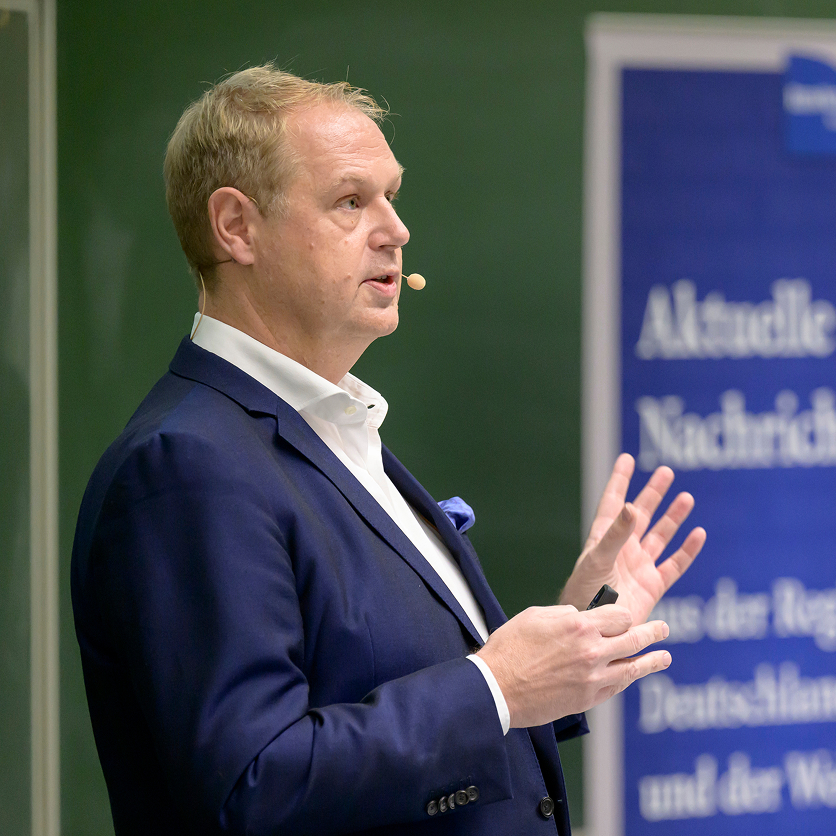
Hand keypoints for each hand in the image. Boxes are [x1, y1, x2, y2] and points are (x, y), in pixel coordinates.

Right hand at [476, 603, 669, 727]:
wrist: (497, 687)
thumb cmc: (510, 648)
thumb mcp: (535, 616)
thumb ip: (565, 614)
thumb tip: (583, 617)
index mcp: (578, 626)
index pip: (619, 616)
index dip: (623, 615)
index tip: (623, 616)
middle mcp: (591, 651)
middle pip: (633, 639)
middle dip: (652, 632)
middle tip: (664, 629)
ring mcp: (593, 678)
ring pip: (633, 667)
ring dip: (653, 660)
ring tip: (665, 656)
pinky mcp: (588, 699)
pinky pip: (617, 687)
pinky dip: (629, 679)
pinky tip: (635, 675)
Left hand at [559, 453, 705, 623]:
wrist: (595, 628)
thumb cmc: (585, 593)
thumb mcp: (598, 559)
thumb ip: (616, 534)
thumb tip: (634, 506)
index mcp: (605, 538)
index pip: (614, 502)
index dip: (620, 480)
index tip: (627, 458)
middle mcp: (623, 549)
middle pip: (641, 514)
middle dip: (653, 493)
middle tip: (666, 472)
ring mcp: (639, 566)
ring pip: (660, 536)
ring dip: (673, 517)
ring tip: (687, 497)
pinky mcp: (653, 586)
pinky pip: (674, 564)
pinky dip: (687, 550)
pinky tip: (698, 534)